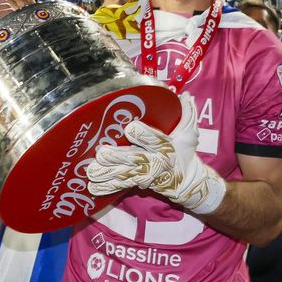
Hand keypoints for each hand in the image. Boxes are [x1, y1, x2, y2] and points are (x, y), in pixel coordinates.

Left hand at [85, 94, 224, 213]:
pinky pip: (120, 186)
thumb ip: (187, 113)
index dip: (142, 134)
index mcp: (165, 146)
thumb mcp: (189, 133)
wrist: (187, 181)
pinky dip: (106, 187)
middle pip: (133, 159)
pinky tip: (92, 186)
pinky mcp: (137, 183)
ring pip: (123, 174)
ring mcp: (144, 175)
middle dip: (116, 157)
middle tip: (102, 153)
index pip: (153, 139)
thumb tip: (186, 95)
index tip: (129, 128)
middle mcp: (153, 162)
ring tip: (91, 171)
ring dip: (107, 173)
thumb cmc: (185, 152)